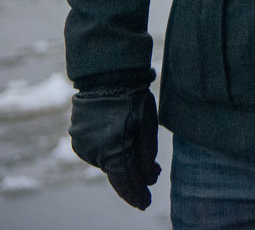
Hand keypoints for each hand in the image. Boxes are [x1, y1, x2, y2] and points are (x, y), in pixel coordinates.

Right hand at [69, 87, 160, 209]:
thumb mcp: (148, 127)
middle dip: (135, 175)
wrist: (107, 75)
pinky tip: (121, 138)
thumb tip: (148, 179)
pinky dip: (110, 150)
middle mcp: (93, 153)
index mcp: (112, 151)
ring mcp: (82, 145)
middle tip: (153, 173)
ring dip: (121, 161)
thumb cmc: (133, 99)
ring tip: (139, 151)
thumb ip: (146, 156)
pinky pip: (97, 150)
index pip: (125, 182)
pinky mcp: (77, 137)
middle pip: (117, 172)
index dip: (136, 195)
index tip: (145, 204)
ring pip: (107, 162)